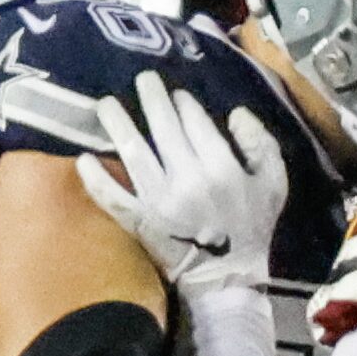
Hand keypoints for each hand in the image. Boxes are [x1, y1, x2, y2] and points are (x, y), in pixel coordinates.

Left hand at [77, 70, 284, 295]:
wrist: (225, 276)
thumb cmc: (252, 226)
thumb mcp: (274, 183)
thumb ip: (260, 145)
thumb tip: (236, 114)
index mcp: (222, 169)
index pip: (196, 126)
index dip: (184, 105)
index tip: (174, 93)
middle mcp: (188, 181)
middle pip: (164, 132)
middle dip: (152, 101)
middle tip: (140, 79)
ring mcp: (159, 202)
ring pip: (134, 155)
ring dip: (118, 126)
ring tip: (104, 104)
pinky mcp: (138, 221)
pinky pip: (113, 197)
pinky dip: (96, 178)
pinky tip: (82, 158)